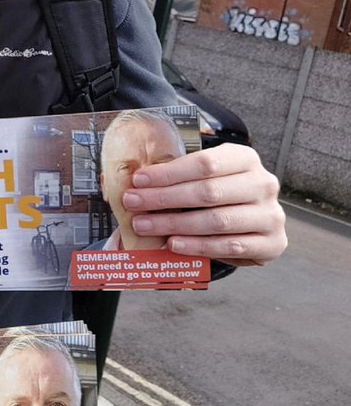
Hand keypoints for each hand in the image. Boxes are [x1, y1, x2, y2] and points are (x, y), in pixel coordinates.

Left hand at [125, 143, 286, 263]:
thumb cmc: (224, 193)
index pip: (205, 163)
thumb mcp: (210, 176)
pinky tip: (173, 244)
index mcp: (246, 159)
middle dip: (164, 198)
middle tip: (133, 204)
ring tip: (145, 225)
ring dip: (175, 224)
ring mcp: (270, 215)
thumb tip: (138, 183)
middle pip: (208, 191)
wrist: (259, 221)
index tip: (138, 180)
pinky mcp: (272, 244)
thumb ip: (182, 176)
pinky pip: (229, 246)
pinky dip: (197, 246)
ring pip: (217, 220)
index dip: (169, 172)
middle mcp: (263, 184)